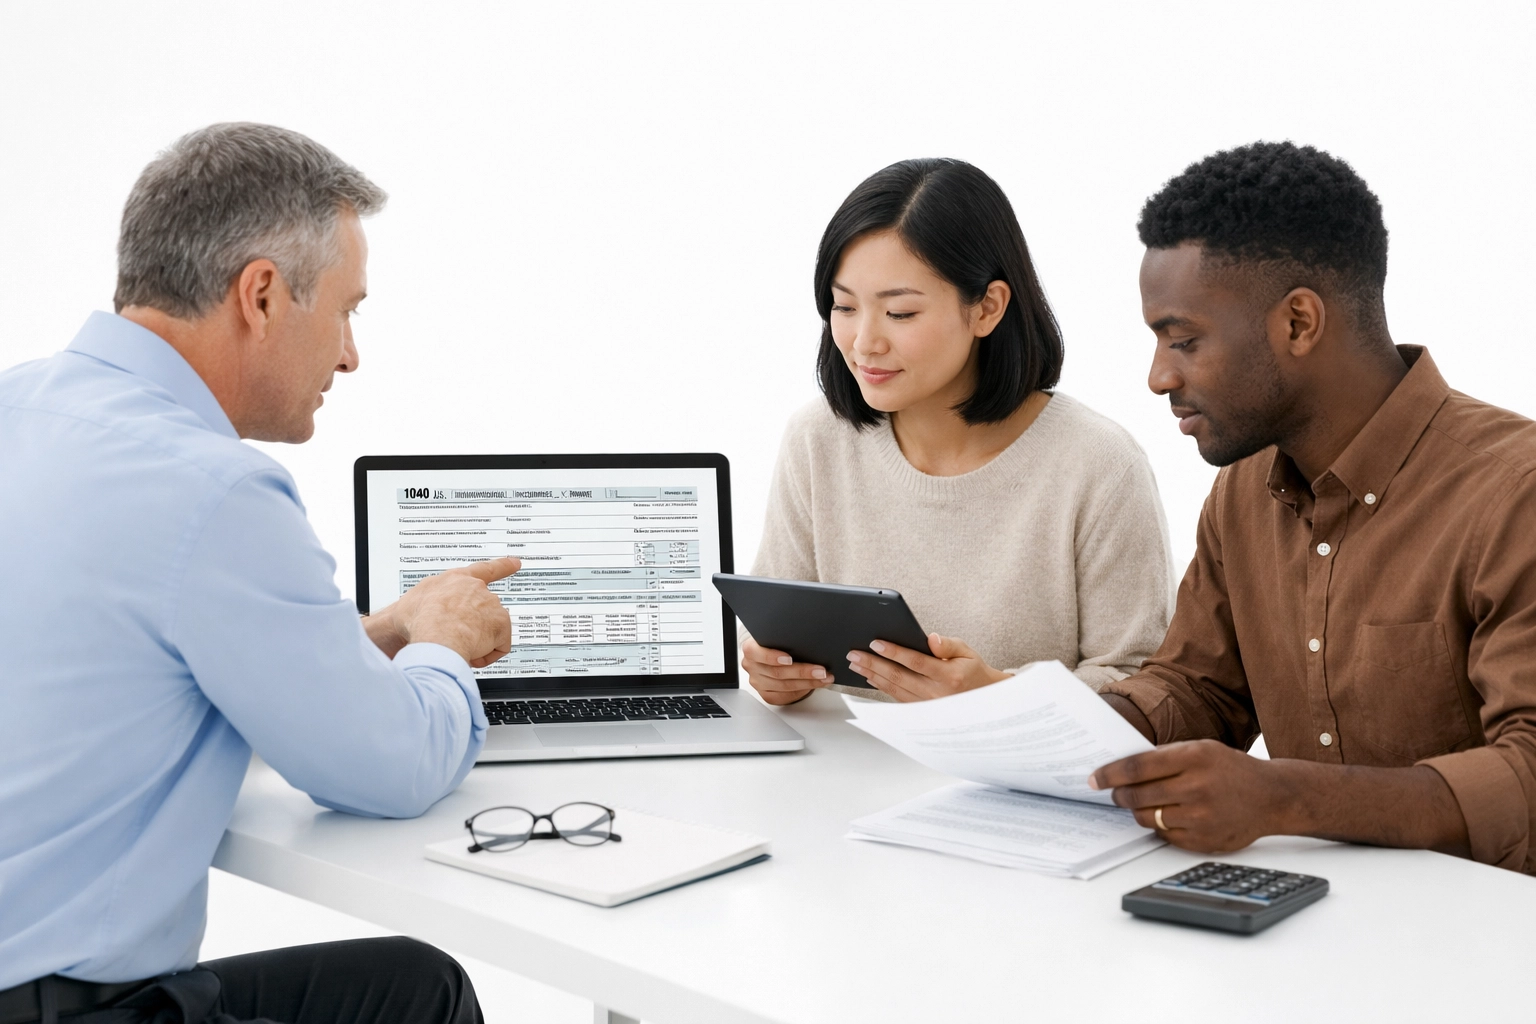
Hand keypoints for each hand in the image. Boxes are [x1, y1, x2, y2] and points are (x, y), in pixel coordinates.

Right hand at [365, 557, 519, 667]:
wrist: (431, 633)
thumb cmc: (414, 623)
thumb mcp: (405, 609)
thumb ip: (402, 613)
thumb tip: (373, 626)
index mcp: (453, 580)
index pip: (481, 570)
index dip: (500, 566)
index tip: (516, 562)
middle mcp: (474, 588)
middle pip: (484, 610)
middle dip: (474, 628)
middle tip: (458, 639)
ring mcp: (489, 603)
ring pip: (490, 630)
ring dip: (477, 642)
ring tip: (457, 647)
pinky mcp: (500, 621)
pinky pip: (500, 645)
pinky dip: (487, 654)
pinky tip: (471, 654)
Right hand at [741, 638, 829, 704]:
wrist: (768, 653)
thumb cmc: (774, 643)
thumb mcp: (776, 636)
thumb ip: (785, 639)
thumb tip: (809, 641)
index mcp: (750, 649)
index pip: (758, 654)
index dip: (773, 657)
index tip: (790, 658)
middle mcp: (752, 667)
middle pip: (777, 673)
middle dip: (803, 672)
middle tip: (820, 671)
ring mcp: (758, 682)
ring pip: (784, 686)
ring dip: (807, 683)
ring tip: (823, 678)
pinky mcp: (766, 694)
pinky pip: (784, 697)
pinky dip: (801, 691)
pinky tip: (812, 685)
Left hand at [844, 633, 1009, 701]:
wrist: (982, 698)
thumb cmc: (972, 670)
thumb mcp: (967, 652)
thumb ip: (948, 644)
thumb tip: (931, 638)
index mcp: (949, 676)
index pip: (916, 662)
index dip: (895, 652)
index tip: (875, 643)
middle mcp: (936, 693)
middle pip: (899, 676)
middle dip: (873, 664)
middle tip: (854, 654)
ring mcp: (927, 704)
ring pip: (894, 688)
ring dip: (872, 675)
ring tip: (856, 664)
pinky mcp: (921, 710)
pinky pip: (897, 697)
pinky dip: (881, 686)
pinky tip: (869, 676)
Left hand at [1089, 740, 1300, 853]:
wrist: (1272, 797)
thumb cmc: (1230, 769)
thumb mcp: (1201, 749)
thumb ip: (1166, 757)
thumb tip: (1123, 768)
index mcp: (1194, 758)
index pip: (1137, 767)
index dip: (1110, 774)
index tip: (1094, 778)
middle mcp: (1197, 787)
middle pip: (1138, 795)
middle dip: (1119, 795)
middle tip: (1114, 793)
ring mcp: (1202, 817)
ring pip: (1147, 817)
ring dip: (1137, 811)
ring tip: (1139, 803)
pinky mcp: (1205, 840)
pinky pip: (1165, 835)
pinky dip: (1158, 826)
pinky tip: (1165, 815)